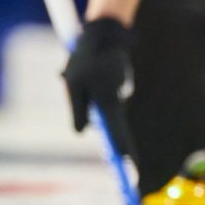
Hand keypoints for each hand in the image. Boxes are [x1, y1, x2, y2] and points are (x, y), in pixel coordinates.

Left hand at [62, 18, 136, 159]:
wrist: (106, 36)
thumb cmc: (86, 60)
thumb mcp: (74, 84)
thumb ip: (78, 111)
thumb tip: (82, 132)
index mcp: (108, 103)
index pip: (118, 134)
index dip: (124, 153)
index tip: (131, 168)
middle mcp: (118, 102)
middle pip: (117, 131)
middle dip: (120, 148)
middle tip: (124, 167)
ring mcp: (121, 96)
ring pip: (109, 115)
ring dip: (100, 113)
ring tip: (86, 83)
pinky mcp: (119, 91)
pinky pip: (109, 104)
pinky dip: (102, 101)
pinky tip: (94, 79)